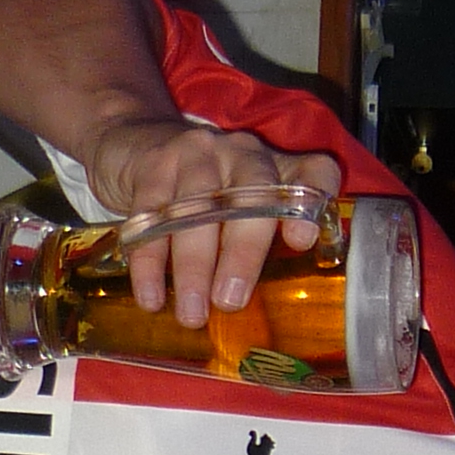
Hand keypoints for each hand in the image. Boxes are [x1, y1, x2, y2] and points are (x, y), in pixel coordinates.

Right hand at [83, 114, 341, 331]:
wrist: (139, 141)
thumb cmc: (212, 194)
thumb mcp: (250, 208)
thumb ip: (272, 243)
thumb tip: (281, 310)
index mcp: (279, 168)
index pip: (315, 171)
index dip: (315, 199)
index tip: (303, 240)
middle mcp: (242, 154)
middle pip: (250, 198)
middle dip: (241, 254)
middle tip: (229, 302)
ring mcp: (197, 156)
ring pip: (196, 210)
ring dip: (193, 266)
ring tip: (191, 313)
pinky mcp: (153, 167)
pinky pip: (151, 216)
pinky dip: (149, 260)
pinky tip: (151, 295)